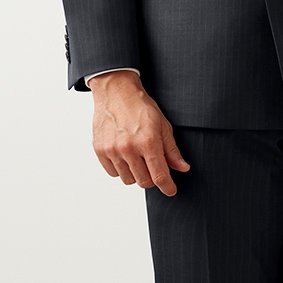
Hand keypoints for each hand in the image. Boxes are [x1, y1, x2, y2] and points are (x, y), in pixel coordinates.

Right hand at [88, 70, 189, 194]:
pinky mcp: (99, 150)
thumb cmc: (139, 106)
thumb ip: (172, 150)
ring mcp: (112, 150)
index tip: (170, 190)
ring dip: (136, 174)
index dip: (167, 187)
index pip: (159, 176)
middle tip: (153, 166)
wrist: (115, 92)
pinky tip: (124, 155)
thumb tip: (182, 168)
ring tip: (137, 157)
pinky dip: (121, 169)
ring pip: (128, 180)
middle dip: (152, 178)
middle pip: (144, 182)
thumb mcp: (163, 125)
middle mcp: (128, 148)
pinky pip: (113, 173)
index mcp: (147, 141)